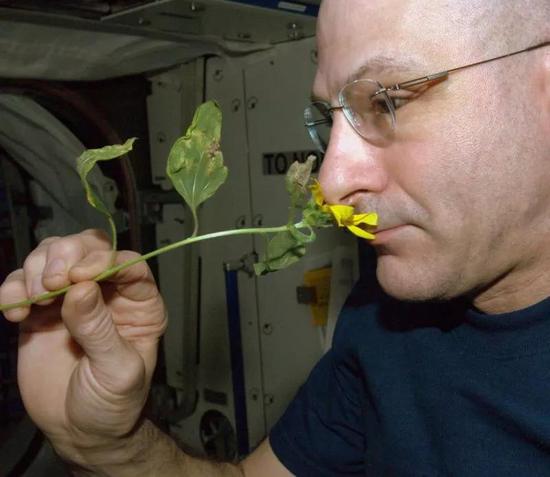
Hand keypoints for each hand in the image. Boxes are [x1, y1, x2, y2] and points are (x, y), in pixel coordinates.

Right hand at [0, 229, 166, 463]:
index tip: (81, 275)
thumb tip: (81, 288)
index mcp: (139, 303)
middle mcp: (107, 293)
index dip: (104, 260)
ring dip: (38, 268)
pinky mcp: (41, 312)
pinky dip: (13, 287)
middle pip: (88, 248)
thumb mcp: (118, 371)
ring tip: (35, 300)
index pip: (128, 263)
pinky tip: (15, 311)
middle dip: (66, 255)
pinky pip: (24, 283)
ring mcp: (72, 299)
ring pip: (54, 255)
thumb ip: (100, 330)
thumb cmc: (113, 403)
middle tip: (53, 283)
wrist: (80, 430)